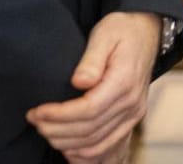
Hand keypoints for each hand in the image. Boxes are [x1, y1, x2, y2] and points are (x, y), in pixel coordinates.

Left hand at [27, 12, 161, 161]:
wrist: (147, 34)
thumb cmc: (122, 31)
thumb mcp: (105, 33)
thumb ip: (92, 58)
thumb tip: (79, 81)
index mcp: (124, 82)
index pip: (88, 110)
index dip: (59, 115)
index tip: (37, 111)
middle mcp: (131, 103)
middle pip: (89, 131)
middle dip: (56, 130)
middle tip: (35, 120)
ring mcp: (133, 114)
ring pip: (96, 143)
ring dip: (67, 143)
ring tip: (46, 131)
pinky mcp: (131, 120)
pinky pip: (108, 147)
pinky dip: (85, 154)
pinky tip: (67, 148)